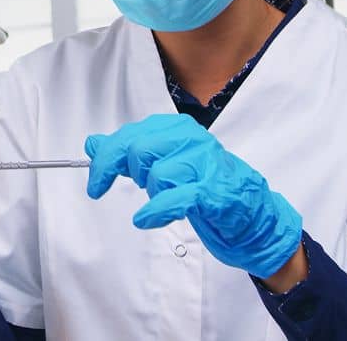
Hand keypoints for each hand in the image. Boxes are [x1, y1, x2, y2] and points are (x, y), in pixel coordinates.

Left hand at [85, 113, 302, 278]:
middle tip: (136, 188)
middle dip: (127, 174)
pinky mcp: (213, 191)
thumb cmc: (208, 189)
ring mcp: (205, 163)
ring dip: (153, 195)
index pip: (129, 135)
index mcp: (178, 128)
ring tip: (168, 200)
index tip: (96, 183)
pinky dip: (156, 211)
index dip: (106, 160)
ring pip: (156, 174)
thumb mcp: (165, 165)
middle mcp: (192, 139)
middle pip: (137, 150)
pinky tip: (147, 219)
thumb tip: (94, 144)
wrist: (252, 217)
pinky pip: (174, 197)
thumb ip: (130, 153)